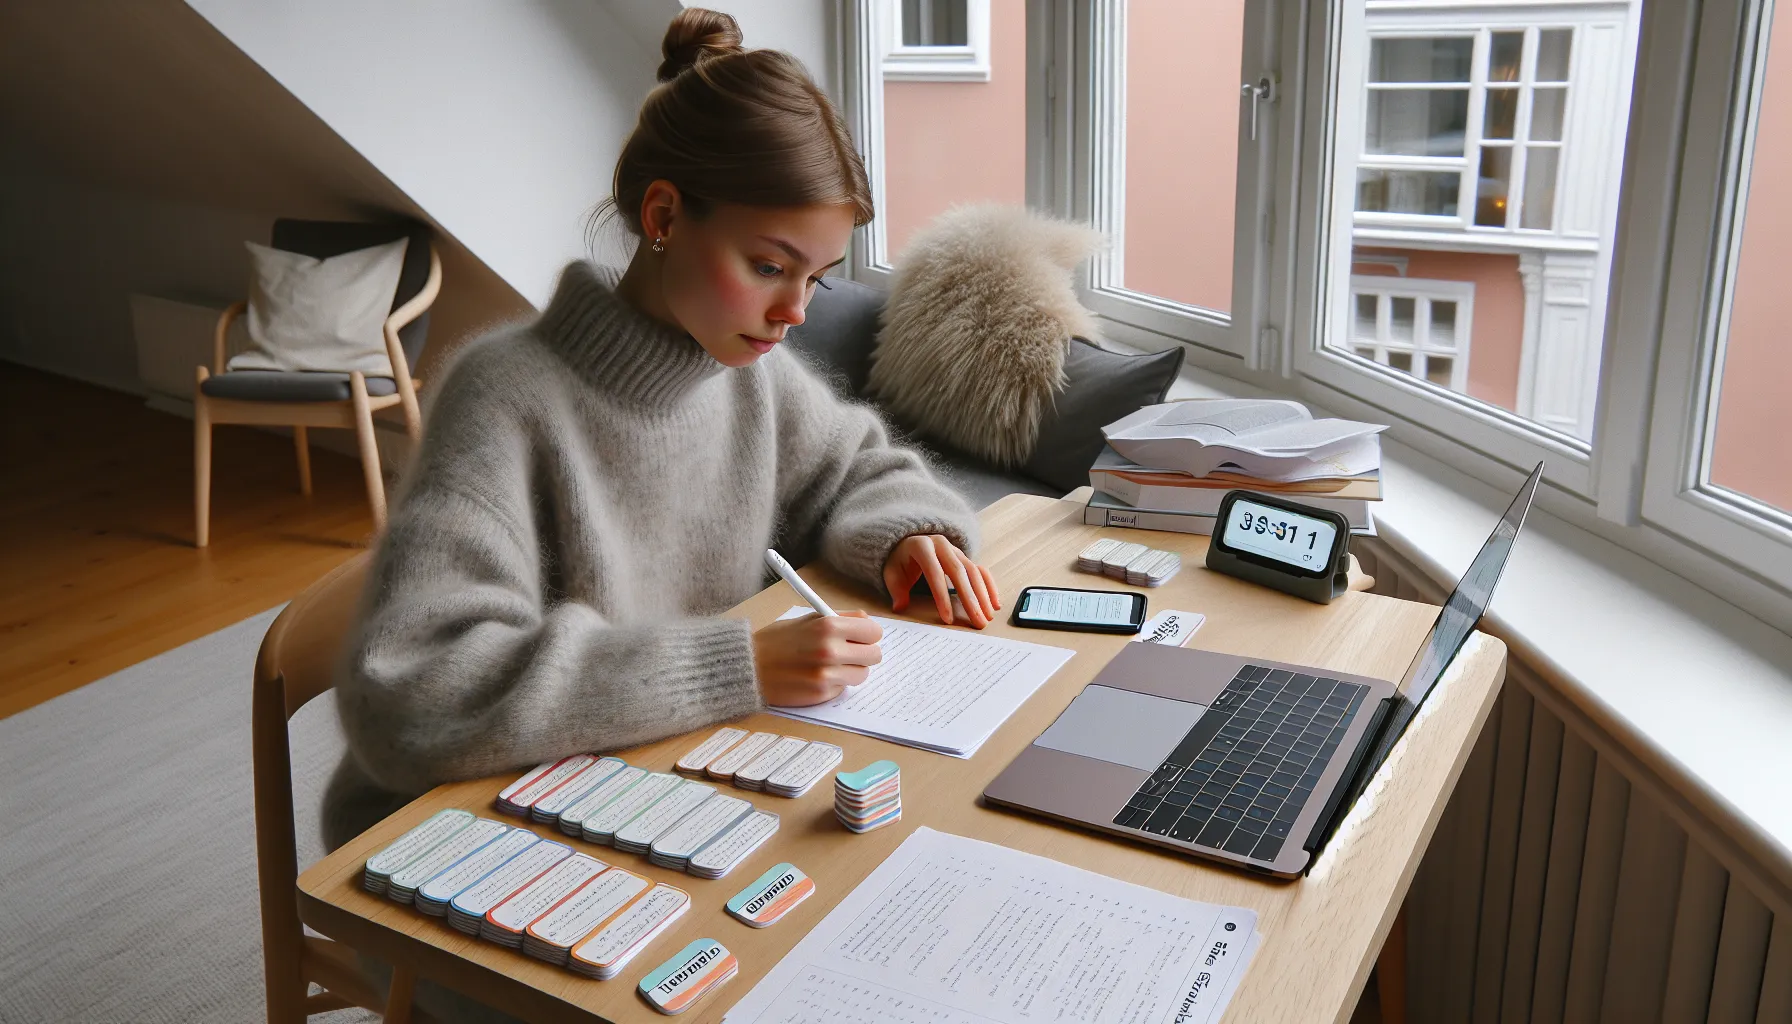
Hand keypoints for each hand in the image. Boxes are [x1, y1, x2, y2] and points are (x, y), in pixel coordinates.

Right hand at [753, 610, 882, 706]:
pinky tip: (816, 677)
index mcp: (829, 626)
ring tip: (830, 665)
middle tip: (849, 652)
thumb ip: (840, 619)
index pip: (873, 631)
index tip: (861, 637)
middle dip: (863, 653)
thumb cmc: (776, 640)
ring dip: (851, 670)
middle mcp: (831, 651)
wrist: (748, 667)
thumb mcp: (808, 619)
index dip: (868, 634)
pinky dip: (834, 683)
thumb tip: (867, 621)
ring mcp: (827, 675)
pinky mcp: (821, 694)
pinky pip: (843, 688)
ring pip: (862, 674)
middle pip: (874, 655)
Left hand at [882, 534, 1000, 627]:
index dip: (942, 597)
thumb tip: (900, 607)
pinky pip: (981, 571)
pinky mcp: (965, 558)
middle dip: (970, 599)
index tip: (948, 619)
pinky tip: (994, 605)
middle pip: (959, 573)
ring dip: (983, 596)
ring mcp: (956, 551)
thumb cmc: (900, 561)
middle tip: (977, 622)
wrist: (908, 543)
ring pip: (974, 572)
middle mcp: (943, 546)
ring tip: (987, 617)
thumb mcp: (892, 573)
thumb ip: (896, 590)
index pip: (935, 573)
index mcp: (922, 546)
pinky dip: (989, 588)